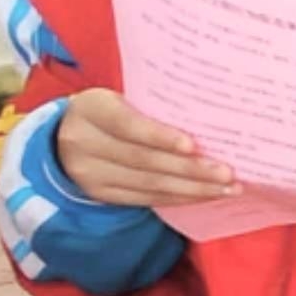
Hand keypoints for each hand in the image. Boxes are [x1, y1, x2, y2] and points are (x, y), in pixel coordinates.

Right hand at [49, 88, 231, 208]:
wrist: (67, 134)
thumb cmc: (112, 109)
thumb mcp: (121, 96)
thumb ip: (153, 104)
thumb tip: (211, 117)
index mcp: (91, 109)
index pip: (127, 125)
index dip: (160, 137)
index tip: (194, 145)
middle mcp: (84, 142)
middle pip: (144, 160)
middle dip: (191, 169)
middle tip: (228, 173)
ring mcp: (90, 173)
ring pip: (148, 184)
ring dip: (193, 189)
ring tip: (228, 188)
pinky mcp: (100, 194)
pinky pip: (145, 199)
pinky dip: (179, 198)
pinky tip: (205, 195)